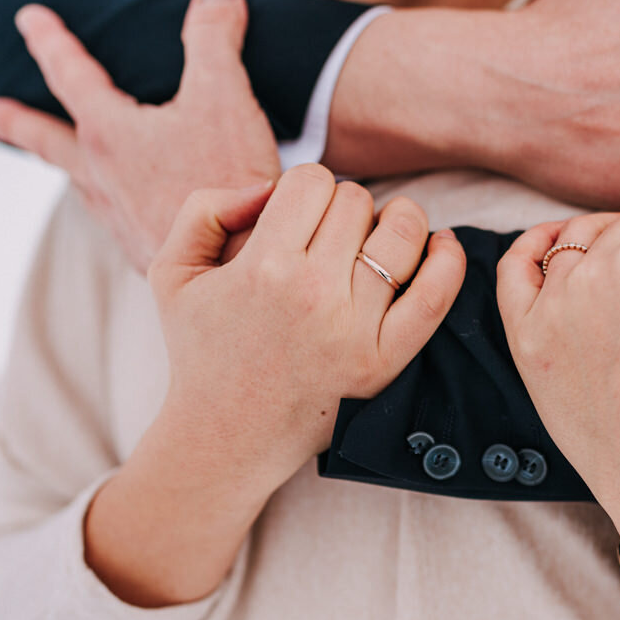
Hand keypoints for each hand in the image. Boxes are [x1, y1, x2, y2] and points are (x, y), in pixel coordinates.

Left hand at [0, 0, 278, 271]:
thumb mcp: (225, 95)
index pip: (70, 75)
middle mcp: (103, 179)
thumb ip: (214, 38)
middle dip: (18, 124)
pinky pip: (119, 221)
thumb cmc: (229, 183)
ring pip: (84, 186)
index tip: (29, 19)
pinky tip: (132, 214)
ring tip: (68, 166)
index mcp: (110, 135)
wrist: (242, 269)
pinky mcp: (148, 255)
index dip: (51, 41)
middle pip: (49, 143)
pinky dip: (116, 207)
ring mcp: (122, 221)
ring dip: (71, 169)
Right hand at [84, 164, 464, 607]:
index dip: (307, 189)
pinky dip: (447, 260)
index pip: (313, 180)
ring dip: (397, 221)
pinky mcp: (383, 362)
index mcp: (261, 267)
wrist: (225, 439)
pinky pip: (435, 296)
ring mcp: (354, 330)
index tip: (300, 216)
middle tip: (331, 238)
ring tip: (378, 238)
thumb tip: (269, 185)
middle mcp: (312, 294)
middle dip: (345, 207)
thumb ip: (206, 208)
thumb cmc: (202, 351)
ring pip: (402, 233)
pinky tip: (441, 245)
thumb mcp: (172, 272)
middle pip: (357, 202)